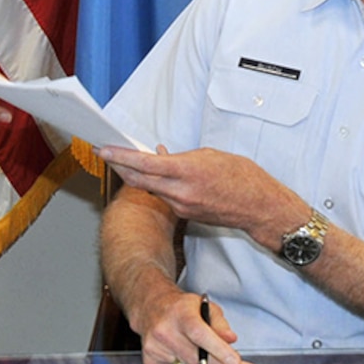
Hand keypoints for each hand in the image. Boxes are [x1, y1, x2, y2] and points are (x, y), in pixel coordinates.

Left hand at [96, 145, 301, 247]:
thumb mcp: (210, 156)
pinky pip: (163, 196)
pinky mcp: (185, 215)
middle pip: (139, 179)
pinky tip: (154, 174)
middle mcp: (180, 192)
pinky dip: (155, 184)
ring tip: (125, 159)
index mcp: (187, 171)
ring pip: (150, 188)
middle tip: (105, 153)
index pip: (145, 164)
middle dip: (119, 165)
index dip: (121, 156)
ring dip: (137, 175)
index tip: (104, 148)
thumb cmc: (242, 176)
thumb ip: (182, 157)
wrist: (259, 206)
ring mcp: (181, 206)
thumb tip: (160, 154)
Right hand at [135, 286, 256, 363]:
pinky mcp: (150, 361)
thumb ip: (220, 323)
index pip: (200, 334)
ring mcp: (155, 347)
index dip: (219, 350)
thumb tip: (230, 340)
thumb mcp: (206, 306)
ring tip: (201, 351)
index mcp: (181, 313)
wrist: (151, 308)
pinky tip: (182, 353)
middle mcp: (165, 330)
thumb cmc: (182, 308)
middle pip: (199, 360)